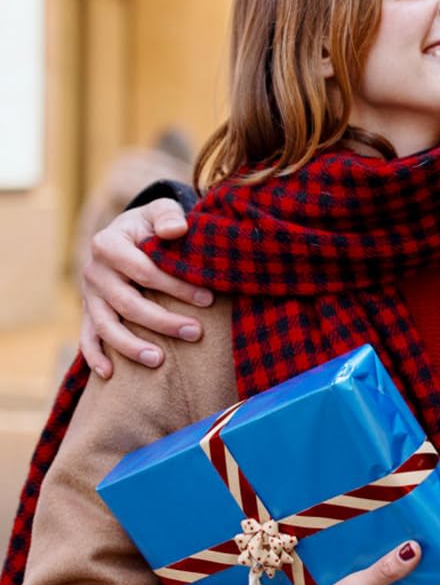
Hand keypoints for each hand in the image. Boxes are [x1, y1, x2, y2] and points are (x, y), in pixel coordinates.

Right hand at [80, 199, 212, 375]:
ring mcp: (88, 295)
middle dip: (163, 321)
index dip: (176, 286)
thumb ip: (168, 215)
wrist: (128, 233)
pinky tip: (111, 373)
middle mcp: (94, 271)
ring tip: (160, 361)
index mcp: (108, 244)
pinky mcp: (88, 312)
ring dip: (131, 346)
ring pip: (106, 326)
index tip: (208, 298)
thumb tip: (176, 230)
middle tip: (196, 333)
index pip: (143, 271)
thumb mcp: (160, 210)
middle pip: (127, 303)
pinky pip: (87, 337)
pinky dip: (95, 356)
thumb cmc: (151, 224)